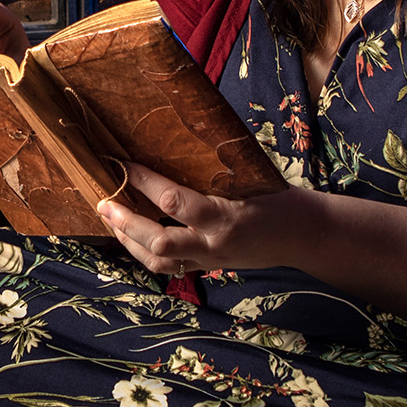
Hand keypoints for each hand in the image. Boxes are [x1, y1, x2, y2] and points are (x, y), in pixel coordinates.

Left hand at [96, 161, 299, 275]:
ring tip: (108, 218)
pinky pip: (168, 266)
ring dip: (128, 241)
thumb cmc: (276, 196)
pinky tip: (128, 235)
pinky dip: (144, 251)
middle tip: (103, 202)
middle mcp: (213, 244)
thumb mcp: (249, 177)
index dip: (144, 182)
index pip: (174, 201)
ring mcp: (209, 260)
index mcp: (225, 217)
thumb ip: (212, 169)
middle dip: (126, 222)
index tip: (122, 163)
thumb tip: (169, 139)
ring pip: (158, 260)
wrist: (303, 235)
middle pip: (159, 240)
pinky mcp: (207, 267)